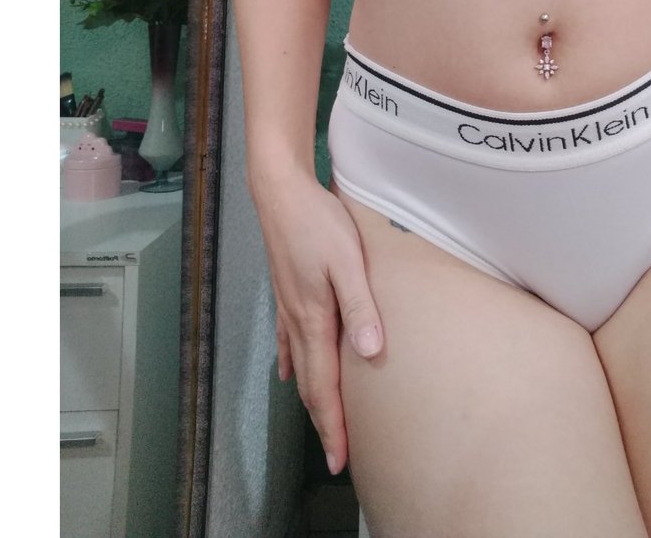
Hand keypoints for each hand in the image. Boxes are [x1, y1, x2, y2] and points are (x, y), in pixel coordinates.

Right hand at [250, 161, 383, 475]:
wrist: (280, 191)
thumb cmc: (319, 221)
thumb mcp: (348, 261)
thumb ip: (360, 306)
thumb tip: (370, 352)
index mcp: (314, 318)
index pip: (323, 385)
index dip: (333, 424)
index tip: (340, 458)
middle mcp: (297, 319)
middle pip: (310, 382)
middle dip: (323, 420)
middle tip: (336, 456)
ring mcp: (287, 305)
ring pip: (300, 363)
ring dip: (311, 395)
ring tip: (322, 421)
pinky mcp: (286, 289)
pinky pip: (288, 338)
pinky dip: (292, 362)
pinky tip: (289, 370)